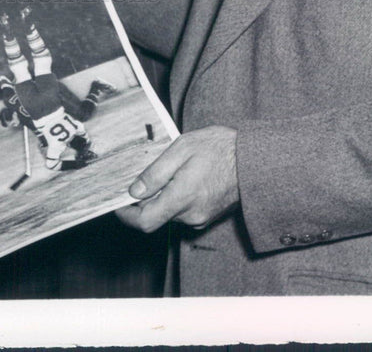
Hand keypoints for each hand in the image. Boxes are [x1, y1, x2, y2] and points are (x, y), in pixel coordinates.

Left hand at [116, 126, 239, 231]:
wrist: (253, 159)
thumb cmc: (219, 149)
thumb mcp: (182, 149)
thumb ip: (156, 173)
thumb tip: (134, 192)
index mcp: (182, 198)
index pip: (145, 222)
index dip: (127, 215)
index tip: (118, 203)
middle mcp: (191, 215)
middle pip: (155, 216)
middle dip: (145, 199)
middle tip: (144, 175)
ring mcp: (201, 218)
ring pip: (169, 213)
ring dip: (162, 196)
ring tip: (170, 170)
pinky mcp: (207, 216)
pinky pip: (182, 211)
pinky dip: (175, 198)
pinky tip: (183, 177)